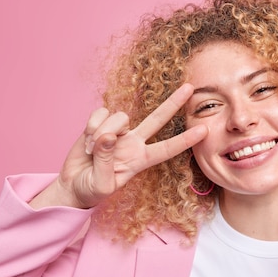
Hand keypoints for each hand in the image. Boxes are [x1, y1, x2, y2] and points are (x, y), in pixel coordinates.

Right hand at [30, 83, 207, 208]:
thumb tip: (108, 135)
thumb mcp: (101, 183)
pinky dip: (91, 126)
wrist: (73, 185)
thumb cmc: (92, 189)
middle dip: (173, 103)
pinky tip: (86, 141)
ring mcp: (118, 131)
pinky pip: (100, 113)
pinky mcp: (101, 123)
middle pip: (158, 119)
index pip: (168, 149)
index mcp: (141, 160)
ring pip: (119, 118)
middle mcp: (134, 142)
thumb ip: (106, 159)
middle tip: (190, 87)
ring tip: (92, 151)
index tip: (204, 130)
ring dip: (102, 133)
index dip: (186, 140)